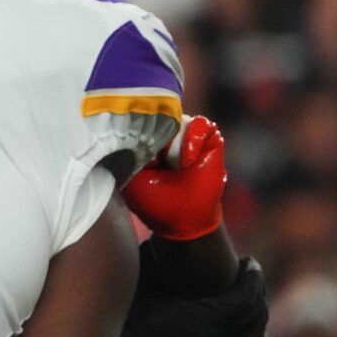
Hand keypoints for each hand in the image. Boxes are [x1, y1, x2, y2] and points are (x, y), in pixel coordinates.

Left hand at [124, 115, 225, 239]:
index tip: (136, 145)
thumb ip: (129, 151)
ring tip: (176, 166)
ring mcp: (187, 136)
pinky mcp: (209, 140)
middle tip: (156, 161)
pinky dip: (194, 138)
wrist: (185, 220)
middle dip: (155, 134)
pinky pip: (202, 123)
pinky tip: (188, 160)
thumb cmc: (156, 202)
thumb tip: (127, 126)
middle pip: (157, 117)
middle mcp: (166, 136)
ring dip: (173, 143)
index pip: (138, 120)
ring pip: (177, 119)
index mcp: (144, 143)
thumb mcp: (132, 176)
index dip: (136, 126)